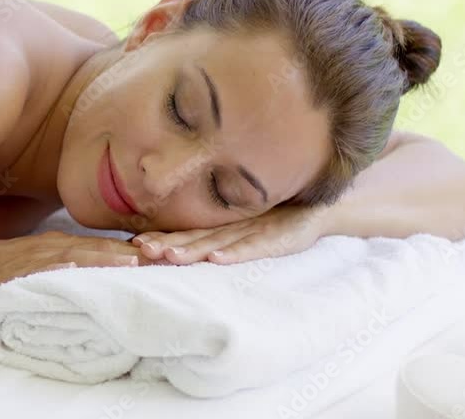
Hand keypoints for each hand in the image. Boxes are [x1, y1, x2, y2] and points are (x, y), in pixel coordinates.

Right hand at [0, 231, 162, 317]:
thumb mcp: (31, 260)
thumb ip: (63, 264)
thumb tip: (96, 272)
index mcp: (59, 245)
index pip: (107, 247)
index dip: (136, 251)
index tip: (166, 257)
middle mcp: (53, 247)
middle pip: (102, 248)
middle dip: (134, 253)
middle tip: (167, 258)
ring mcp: (36, 258)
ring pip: (81, 255)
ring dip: (110, 258)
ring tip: (140, 263)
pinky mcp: (19, 272)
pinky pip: (48, 270)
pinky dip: (70, 270)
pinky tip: (88, 272)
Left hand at [131, 205, 330, 264]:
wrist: (329, 204)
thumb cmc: (286, 214)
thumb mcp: (251, 222)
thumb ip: (223, 231)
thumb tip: (189, 246)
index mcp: (228, 223)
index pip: (190, 231)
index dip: (164, 236)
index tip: (135, 243)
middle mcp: (238, 225)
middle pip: (198, 235)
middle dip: (169, 243)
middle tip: (142, 249)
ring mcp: (259, 229)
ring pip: (220, 240)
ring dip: (193, 249)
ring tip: (169, 256)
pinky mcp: (281, 236)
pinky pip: (255, 246)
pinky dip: (236, 253)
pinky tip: (217, 259)